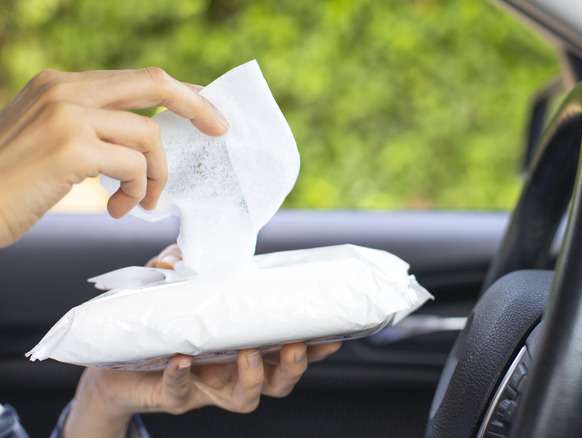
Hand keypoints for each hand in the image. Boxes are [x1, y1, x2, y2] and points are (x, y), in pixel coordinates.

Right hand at [0, 68, 228, 246]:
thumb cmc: (11, 183)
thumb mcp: (49, 139)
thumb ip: (90, 127)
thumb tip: (145, 138)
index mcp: (59, 84)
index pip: (135, 78)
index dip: (177, 93)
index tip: (204, 109)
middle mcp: (64, 90)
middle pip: (154, 83)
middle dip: (196, 106)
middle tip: (220, 130)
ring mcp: (67, 115)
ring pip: (150, 135)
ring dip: (156, 175)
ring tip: (139, 201)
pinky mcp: (72, 148)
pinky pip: (135, 165)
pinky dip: (138, 191)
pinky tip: (116, 209)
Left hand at [63, 245, 341, 437]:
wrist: (114, 363)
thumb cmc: (160, 323)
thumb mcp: (176, 288)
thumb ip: (182, 266)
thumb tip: (181, 255)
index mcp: (248, 346)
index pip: (289, 351)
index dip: (315, 349)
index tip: (335, 336)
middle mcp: (235, 371)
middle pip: (279, 382)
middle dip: (293, 368)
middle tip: (295, 346)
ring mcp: (207, 388)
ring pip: (245, 398)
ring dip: (252, 378)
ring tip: (247, 355)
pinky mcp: (175, 396)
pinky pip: (182, 392)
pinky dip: (183, 377)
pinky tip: (183, 360)